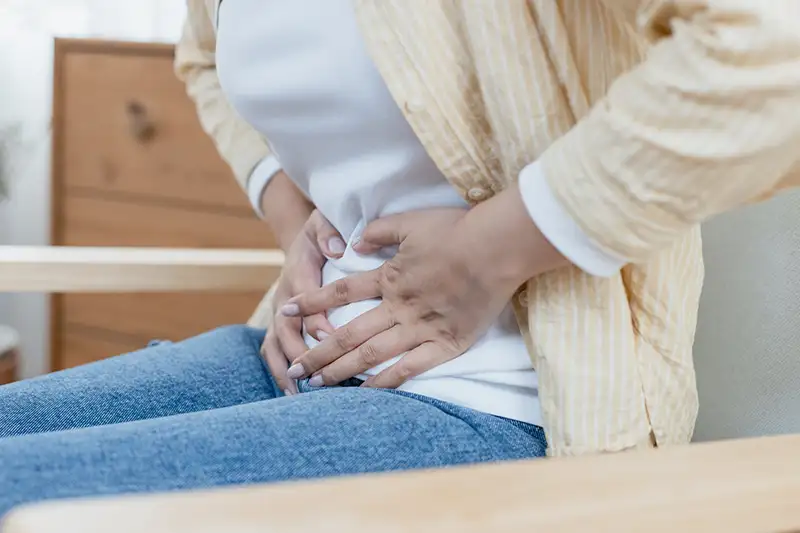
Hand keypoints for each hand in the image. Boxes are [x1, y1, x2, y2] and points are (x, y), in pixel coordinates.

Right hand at [262, 210, 345, 394]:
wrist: (304, 241)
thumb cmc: (323, 232)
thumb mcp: (325, 223)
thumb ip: (329, 231)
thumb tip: (337, 247)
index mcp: (297, 271)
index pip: (304, 298)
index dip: (315, 318)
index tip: (331, 336)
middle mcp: (284, 296)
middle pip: (284, 328)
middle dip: (299, 352)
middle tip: (314, 375)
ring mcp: (279, 314)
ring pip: (274, 345)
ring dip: (285, 370)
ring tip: (298, 395)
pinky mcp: (280, 326)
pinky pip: (274, 353)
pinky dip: (281, 374)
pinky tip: (295, 395)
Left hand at [282, 207, 523, 388]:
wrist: (496, 247)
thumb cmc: (456, 230)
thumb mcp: (410, 222)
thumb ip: (378, 231)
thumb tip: (354, 240)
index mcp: (388, 277)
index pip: (339, 293)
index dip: (310, 302)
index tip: (285, 312)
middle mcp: (398, 306)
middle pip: (348, 333)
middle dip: (317, 353)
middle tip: (294, 370)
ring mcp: (420, 327)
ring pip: (371, 354)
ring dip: (341, 371)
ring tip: (317, 386)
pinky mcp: (446, 343)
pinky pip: (409, 368)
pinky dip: (385, 382)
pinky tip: (366, 394)